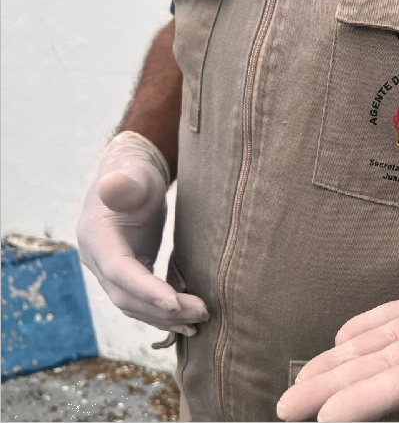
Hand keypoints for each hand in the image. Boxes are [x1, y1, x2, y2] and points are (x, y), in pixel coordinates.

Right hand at [76, 131, 208, 335]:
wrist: (132, 180)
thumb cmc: (135, 175)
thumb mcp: (133, 175)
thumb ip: (125, 183)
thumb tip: (116, 186)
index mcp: (96, 236)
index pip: (119, 270)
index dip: (145, 289)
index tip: (174, 302)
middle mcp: (97, 259)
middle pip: (127, 296)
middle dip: (163, 309)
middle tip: (202, 313)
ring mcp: (109, 270)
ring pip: (133, 305)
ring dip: (165, 317)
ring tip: (199, 322)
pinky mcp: (126, 274)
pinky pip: (140, 302)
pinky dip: (161, 314)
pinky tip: (186, 323)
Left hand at [277, 251, 398, 421]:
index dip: (366, 401)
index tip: (324, 417)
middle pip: (379, 372)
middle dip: (332, 389)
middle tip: (286, 407)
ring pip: (379, 346)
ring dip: (339, 362)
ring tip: (302, 380)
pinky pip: (397, 314)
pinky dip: (368, 325)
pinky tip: (342, 338)